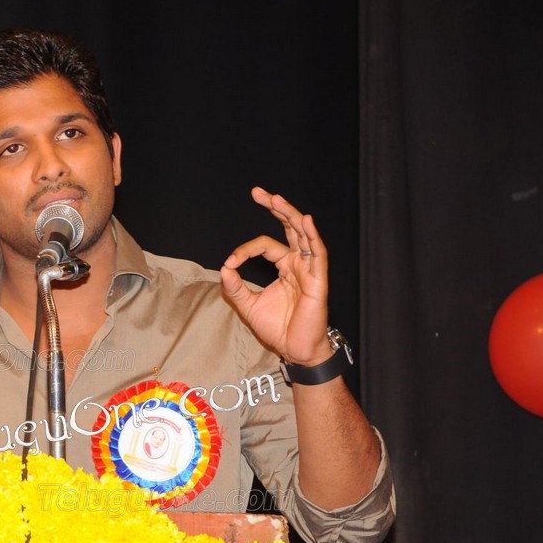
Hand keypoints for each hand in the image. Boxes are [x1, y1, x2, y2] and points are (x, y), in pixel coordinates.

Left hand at [220, 187, 331, 365]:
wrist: (294, 350)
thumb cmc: (277, 329)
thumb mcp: (247, 306)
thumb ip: (235, 288)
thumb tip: (224, 268)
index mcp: (284, 266)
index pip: (265, 245)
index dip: (245, 249)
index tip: (230, 262)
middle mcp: (298, 263)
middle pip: (288, 228)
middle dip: (275, 208)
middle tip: (258, 192)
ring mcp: (310, 270)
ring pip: (302, 235)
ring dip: (289, 215)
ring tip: (275, 199)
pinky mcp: (318, 280)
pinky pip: (317, 254)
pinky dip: (312, 236)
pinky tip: (304, 220)